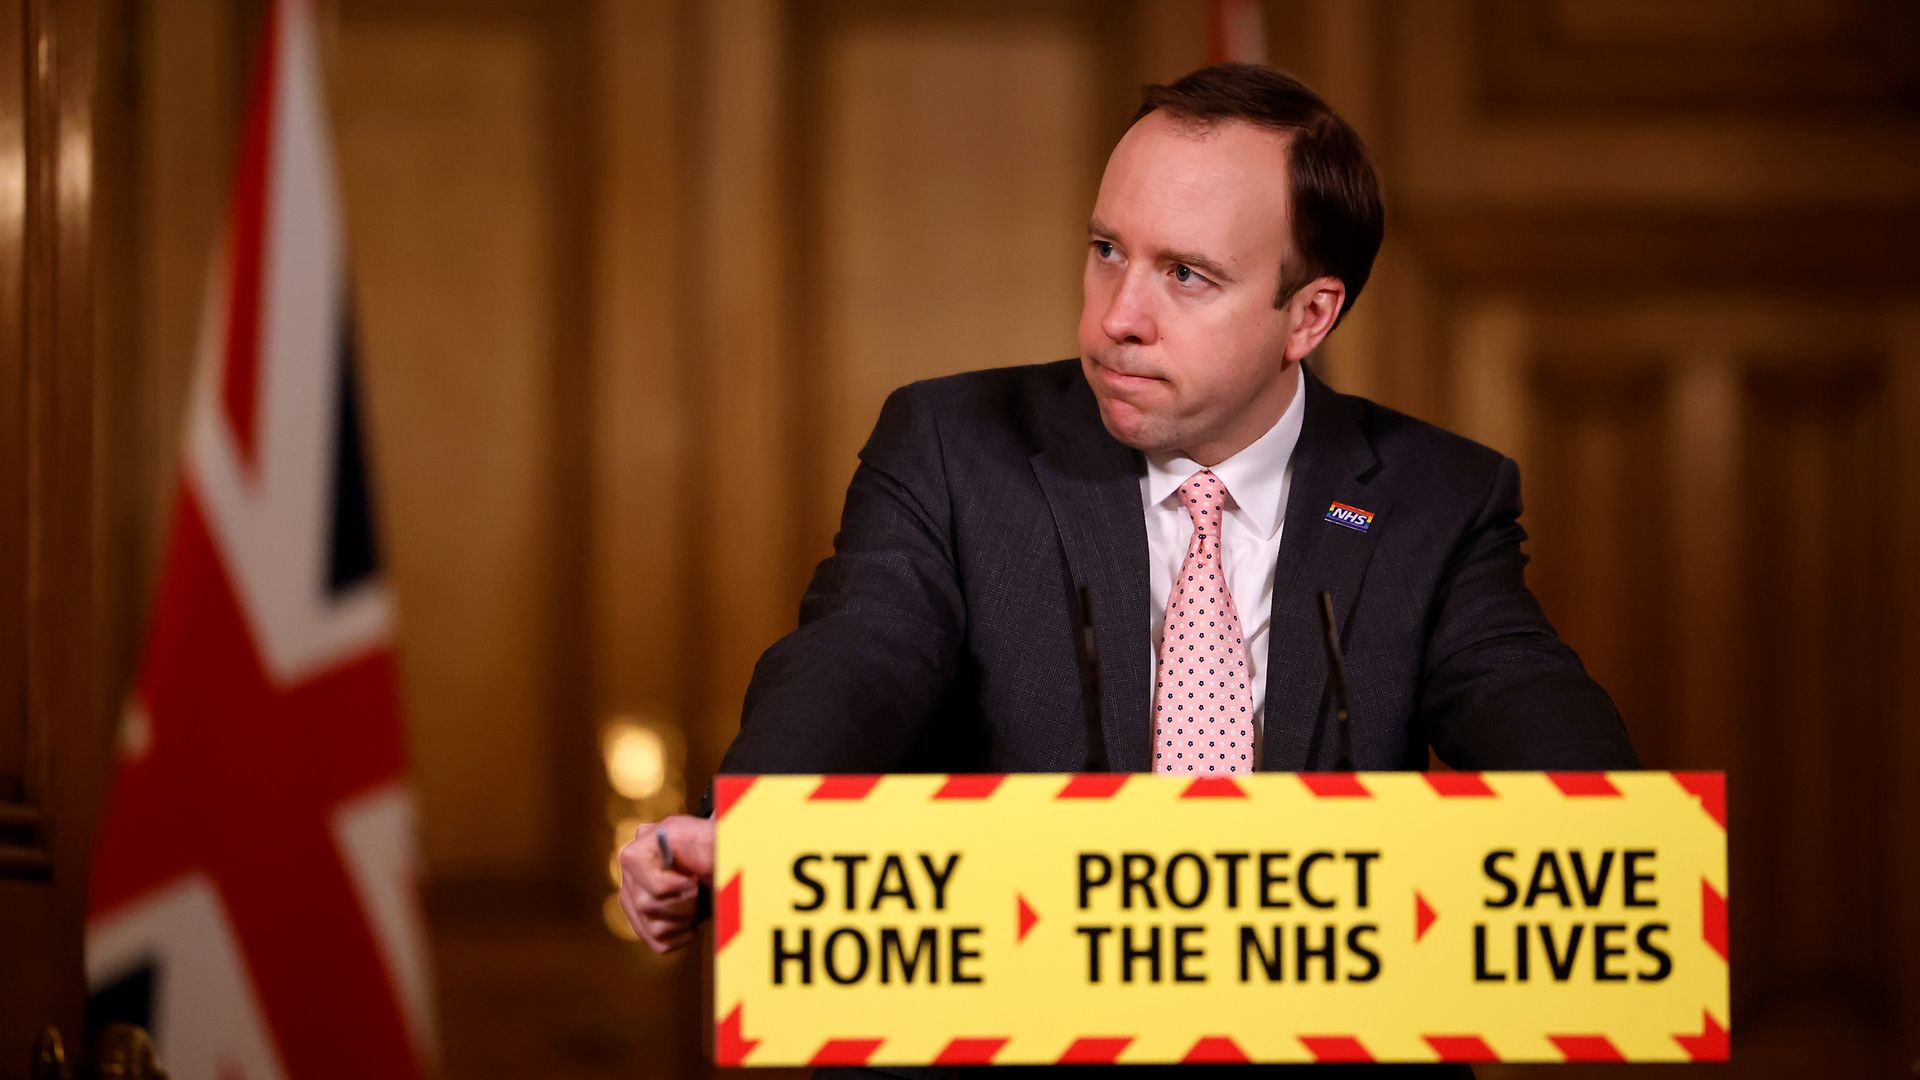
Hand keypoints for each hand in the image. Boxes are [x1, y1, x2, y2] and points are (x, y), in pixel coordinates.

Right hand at [617, 814, 713, 952]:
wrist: (715, 860)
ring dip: (684, 920)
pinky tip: (690, 918)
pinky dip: (682, 935)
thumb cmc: (710, 847)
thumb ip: (693, 845)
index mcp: (637, 853)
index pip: (651, 885)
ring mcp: (633, 902)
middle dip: (683, 904)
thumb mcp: (705, 838)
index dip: (675, 887)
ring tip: (695, 903)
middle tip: (698, 891)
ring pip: (654, 928)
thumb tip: (679, 855)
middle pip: (648, 907)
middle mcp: (630, 878)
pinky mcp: (643, 923)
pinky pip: (659, 943)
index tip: (694, 881)